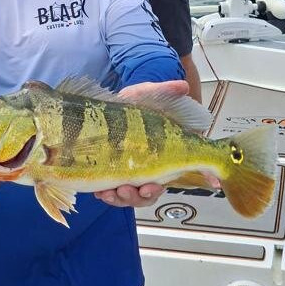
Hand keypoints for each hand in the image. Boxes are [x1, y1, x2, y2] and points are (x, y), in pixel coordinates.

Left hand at [93, 80, 189, 207]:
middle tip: (129, 190)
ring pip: (131, 196)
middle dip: (139, 196)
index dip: (164, 184)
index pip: (171, 173)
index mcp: (163, 153)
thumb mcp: (147, 93)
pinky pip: (113, 193)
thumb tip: (184, 86)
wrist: (107, 107)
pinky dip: (107, 195)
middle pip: (149, 192)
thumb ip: (165, 90)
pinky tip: (100, 191)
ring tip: (109, 193)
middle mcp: (149, 167)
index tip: (151, 186)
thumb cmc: (132, 103)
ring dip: (121, 198)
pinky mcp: (114, 175)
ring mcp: (131, 173)